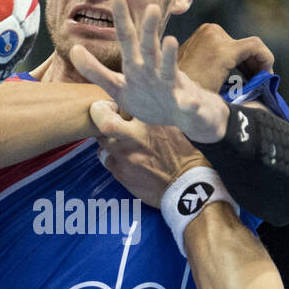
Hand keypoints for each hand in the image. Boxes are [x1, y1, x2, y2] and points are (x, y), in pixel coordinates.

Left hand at [70, 0, 230, 143]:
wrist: (186, 114)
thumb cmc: (150, 99)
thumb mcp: (119, 89)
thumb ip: (97, 73)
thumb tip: (74, 51)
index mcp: (136, 67)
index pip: (127, 38)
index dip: (121, 17)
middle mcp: (153, 72)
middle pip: (149, 48)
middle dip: (150, 29)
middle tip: (151, 6)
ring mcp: (170, 87)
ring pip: (169, 69)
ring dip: (170, 56)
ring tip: (171, 40)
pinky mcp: (185, 105)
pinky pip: (188, 104)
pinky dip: (190, 103)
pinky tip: (191, 101)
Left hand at [90, 100, 207, 208]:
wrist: (189, 187)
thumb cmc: (189, 155)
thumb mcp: (179, 127)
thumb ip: (161, 114)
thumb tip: (152, 104)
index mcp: (153, 121)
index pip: (125, 101)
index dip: (118, 101)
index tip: (117, 104)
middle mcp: (136, 136)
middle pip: (103, 121)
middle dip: (100, 115)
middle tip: (103, 115)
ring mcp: (126, 156)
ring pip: (102, 141)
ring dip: (107, 138)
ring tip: (116, 139)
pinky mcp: (121, 173)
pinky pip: (108, 160)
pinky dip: (112, 157)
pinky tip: (124, 159)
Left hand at [178, 22, 273, 93]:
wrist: (166, 88)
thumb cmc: (194, 96)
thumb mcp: (223, 93)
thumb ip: (248, 83)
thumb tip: (267, 81)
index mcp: (222, 49)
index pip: (256, 45)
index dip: (267, 61)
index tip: (267, 78)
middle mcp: (215, 34)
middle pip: (247, 45)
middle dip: (255, 63)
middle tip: (259, 81)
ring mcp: (207, 31)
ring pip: (237, 44)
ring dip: (245, 60)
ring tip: (248, 79)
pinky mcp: (201, 34)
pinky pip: (225, 42)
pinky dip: (233, 56)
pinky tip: (235, 73)